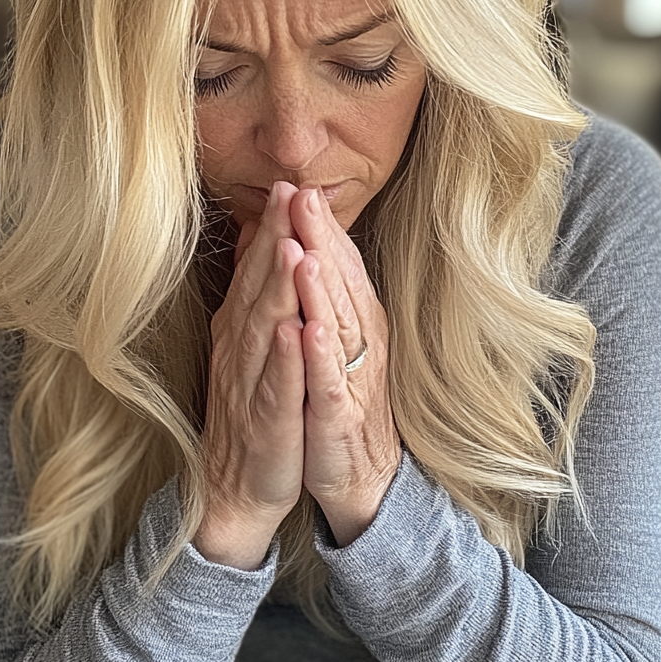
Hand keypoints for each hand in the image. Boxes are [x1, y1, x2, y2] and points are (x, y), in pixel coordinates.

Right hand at [194, 182, 306, 568]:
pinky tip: (292, 331)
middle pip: (257, 287)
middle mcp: (241, 350)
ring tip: (289, 247)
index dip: (270, 228)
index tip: (284, 186)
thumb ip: (253, 297)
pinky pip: (277, 387)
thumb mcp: (249, 348)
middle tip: (286, 194)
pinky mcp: (268, 422)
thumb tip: (259, 243)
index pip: (256, 271)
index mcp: (241, 330)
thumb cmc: (249, 410)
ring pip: (265, 329)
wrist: (233, 488)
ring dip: (276, 288)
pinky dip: (284, 358)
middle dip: (273, 239)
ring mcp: (251, 385)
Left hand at [289, 188, 401, 545]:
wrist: (361, 475)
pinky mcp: (339, 416)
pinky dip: (320, 356)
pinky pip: (330, 382)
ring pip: (337, 324)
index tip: (300, 186)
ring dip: (322, 287)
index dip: (320, 227)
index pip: (337, 264)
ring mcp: (351, 378)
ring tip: (307, 249)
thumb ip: (319, 293)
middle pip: (338, 282)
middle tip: (303, 195)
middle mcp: (360, 341)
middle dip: (320, 239)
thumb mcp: (329, 339)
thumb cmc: (339, 398)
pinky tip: (309, 330)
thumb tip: (301, 244)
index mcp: (354, 321)